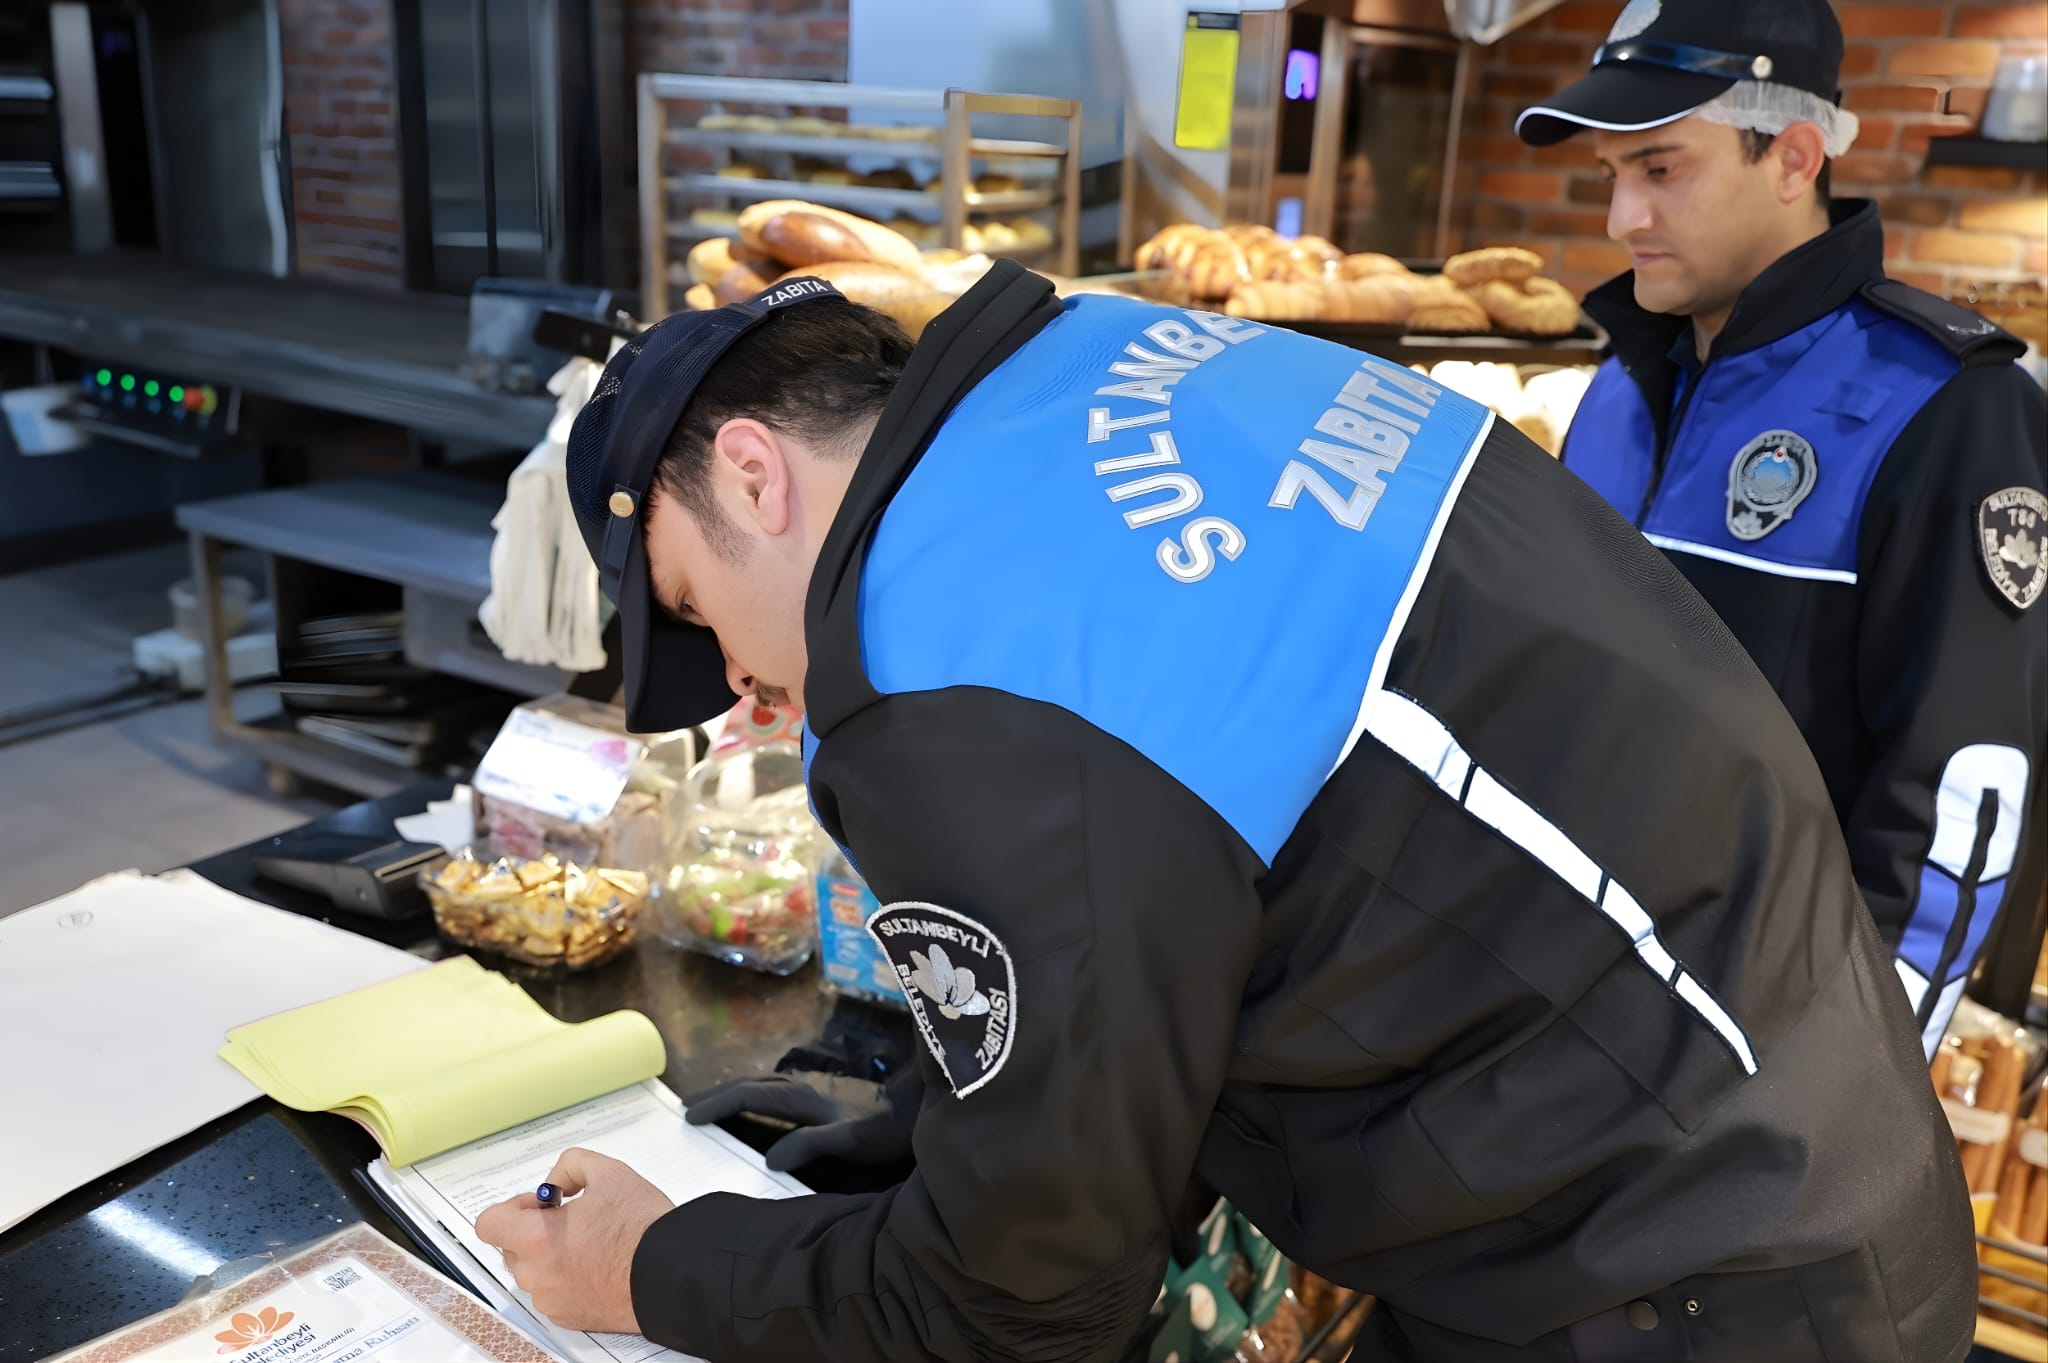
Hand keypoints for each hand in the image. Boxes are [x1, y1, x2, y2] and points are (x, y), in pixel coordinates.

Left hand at [474, 1147, 672, 1332]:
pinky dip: (565, 1279)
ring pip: (533, 1272)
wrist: (671, 1272)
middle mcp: (537, 1275)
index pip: (489, 1224)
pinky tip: (596, 1266)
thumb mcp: (608, 1172)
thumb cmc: (642, 1228)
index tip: (539, 1205)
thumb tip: (554, 1183)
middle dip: (534, 1230)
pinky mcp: (568, 1317)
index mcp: (537, 1239)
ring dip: (549, 1256)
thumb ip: (570, 1166)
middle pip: (511, 1247)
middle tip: (572, 1220)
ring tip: (591, 1244)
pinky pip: (552, 1293)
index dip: (512, 1207)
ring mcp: (551, 1300)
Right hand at [683, 1072, 906, 1170]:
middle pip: (749, 1084)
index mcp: (802, 1096)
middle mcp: (802, 1085)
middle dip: (716, 1094)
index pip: (748, 1096)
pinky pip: (775, 1090)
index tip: (690, 1116)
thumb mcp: (850, 1140)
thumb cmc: (884, 1129)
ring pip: (762, 1084)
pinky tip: (755, 1104)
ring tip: (711, 1103)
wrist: (916, 1107)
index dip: (718, 1105)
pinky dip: (753, 1094)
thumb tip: (769, 1157)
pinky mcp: (822, 1091)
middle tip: (687, 1107)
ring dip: (733, 1092)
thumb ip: (811, 1145)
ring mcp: (812, 1085)